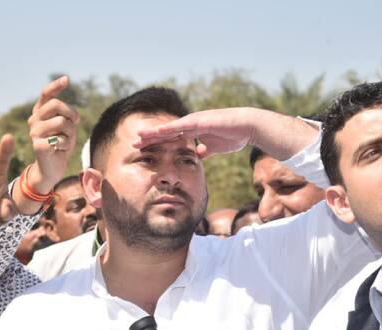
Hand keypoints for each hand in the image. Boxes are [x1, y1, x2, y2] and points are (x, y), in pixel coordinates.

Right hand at [27, 76, 79, 191]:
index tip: (67, 79)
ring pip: (61, 122)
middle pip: (56, 105)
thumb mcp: (67, 127)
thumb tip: (70, 115)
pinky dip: (66, 145)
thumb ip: (67, 117)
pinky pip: (60, 139)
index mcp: (40, 113)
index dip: (56, 86)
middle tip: (76, 123)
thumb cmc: (61, 145)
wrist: (53, 168)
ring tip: (66, 140)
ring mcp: (34, 132)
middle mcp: (34, 120)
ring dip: (70, 132)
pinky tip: (60, 150)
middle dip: (71, 113)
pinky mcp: (38, 145)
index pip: (46, 95)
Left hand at [135, 108, 254, 158]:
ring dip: (153, 133)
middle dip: (150, 139)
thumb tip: (198, 155)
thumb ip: (205, 150)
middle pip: (166, 133)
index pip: (171, 138)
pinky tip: (155, 132)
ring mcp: (192, 122)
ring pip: (168, 129)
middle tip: (134, 143)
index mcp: (193, 131)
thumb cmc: (234, 136)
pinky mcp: (197, 121)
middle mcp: (190, 125)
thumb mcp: (215, 148)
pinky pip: (178, 126)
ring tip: (138, 137)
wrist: (247, 127)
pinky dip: (165, 129)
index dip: (158, 143)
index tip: (145, 149)